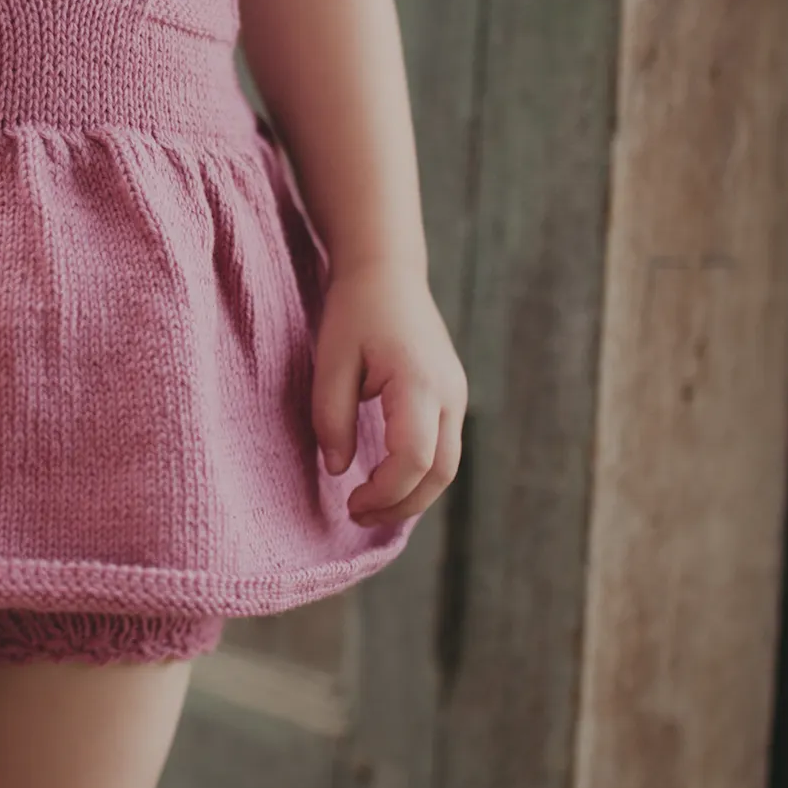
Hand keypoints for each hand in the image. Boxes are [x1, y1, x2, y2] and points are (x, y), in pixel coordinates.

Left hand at [311, 261, 465, 526]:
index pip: (414, 458)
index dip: (385, 492)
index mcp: (420, 383)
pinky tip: (387, 481)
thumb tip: (338, 469)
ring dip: (413, 493)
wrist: (387, 271)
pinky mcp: (452, 394)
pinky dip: (420, 473)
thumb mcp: (330, 360)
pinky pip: (444, 447)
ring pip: (448, 464)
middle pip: (441, 472)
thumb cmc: (354, 310)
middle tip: (358, 516)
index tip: (349, 502)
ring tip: (370, 505)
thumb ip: (331, 417)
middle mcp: (449, 393)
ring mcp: (457, 394)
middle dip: (402, 504)